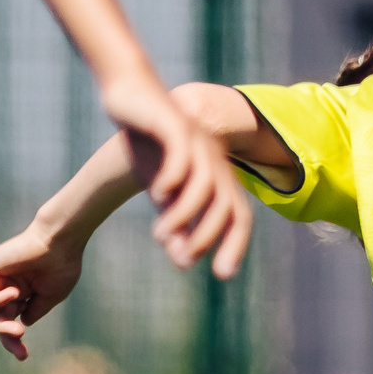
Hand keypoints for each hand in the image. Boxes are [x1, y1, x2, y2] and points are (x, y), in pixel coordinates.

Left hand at [0, 221, 89, 359]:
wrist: (60, 243)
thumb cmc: (61, 266)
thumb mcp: (50, 297)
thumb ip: (34, 310)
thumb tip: (23, 323)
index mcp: (21, 292)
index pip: (10, 319)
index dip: (13, 339)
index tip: (23, 356)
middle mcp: (7, 285)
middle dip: (6, 336)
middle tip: (20, 348)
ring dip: (1, 325)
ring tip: (17, 330)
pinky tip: (15, 293)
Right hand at [100, 78, 253, 281]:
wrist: (133, 98)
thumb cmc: (151, 149)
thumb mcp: (163, 193)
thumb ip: (176, 223)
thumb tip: (184, 261)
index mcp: (218, 177)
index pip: (239, 216)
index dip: (235, 245)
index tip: (223, 275)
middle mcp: (215, 160)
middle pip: (226, 205)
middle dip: (207, 236)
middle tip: (183, 259)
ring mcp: (197, 141)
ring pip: (204, 185)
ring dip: (185, 215)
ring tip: (160, 235)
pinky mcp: (174, 125)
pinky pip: (181, 155)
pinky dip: (173, 179)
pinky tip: (157, 196)